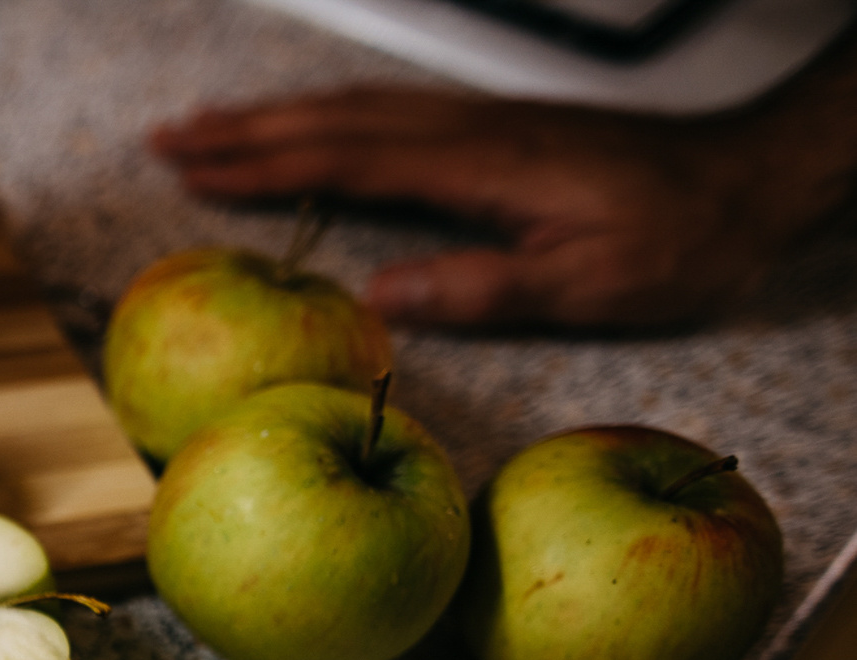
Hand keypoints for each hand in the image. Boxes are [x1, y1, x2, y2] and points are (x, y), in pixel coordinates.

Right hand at [148, 79, 853, 330]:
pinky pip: (385, 111)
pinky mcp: (492, 127)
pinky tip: (302, 130)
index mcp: (481, 166)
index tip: (194, 171)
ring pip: (355, 107)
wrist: (751, 178)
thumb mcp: (590, 285)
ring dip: (275, 117)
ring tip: (206, 130)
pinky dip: (325, 117)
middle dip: (244, 130)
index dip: (266, 163)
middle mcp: (470, 129)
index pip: (348, 157)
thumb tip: (378, 293)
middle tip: (166, 140)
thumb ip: (485, 287)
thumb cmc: (680, 242)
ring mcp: (479, 121)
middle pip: (335, 118)